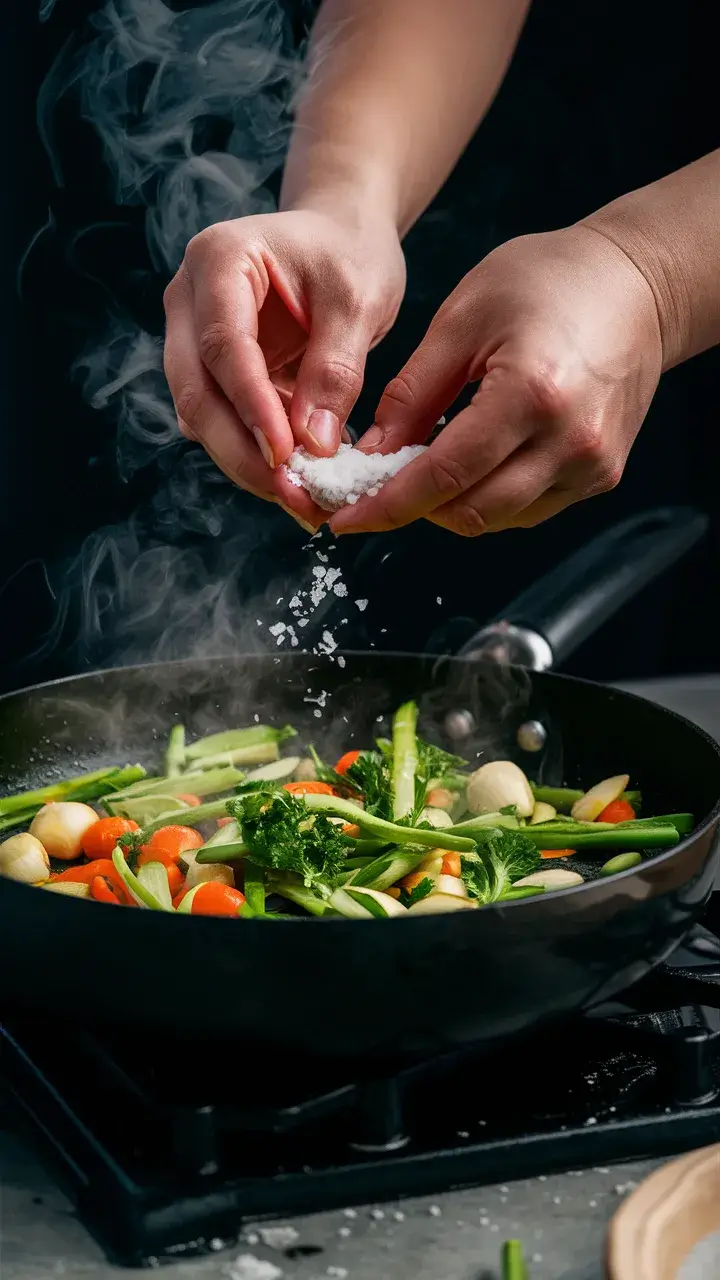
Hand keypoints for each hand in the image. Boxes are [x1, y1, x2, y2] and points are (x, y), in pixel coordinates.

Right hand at [163, 208, 405, 529]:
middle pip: (197, 390)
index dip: (250, 405)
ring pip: (202, 417)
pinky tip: (295, 485)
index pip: (223, 344)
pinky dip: (255, 458)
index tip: (285, 456)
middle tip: (293, 497)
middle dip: (242, 452)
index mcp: (219, 260)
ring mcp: (190, 338)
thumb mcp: (358, 300)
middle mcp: (188, 299)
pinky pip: (222, 423)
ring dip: (247, 465)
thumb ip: (335, 369)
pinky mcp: (210, 374)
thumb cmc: (349, 253)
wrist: (341, 237)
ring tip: (302, 502)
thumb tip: (315, 445)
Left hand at [329, 224, 662, 535]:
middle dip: (412, 509)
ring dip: (449, 505)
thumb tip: (369, 456)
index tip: (343, 518)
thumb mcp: (462, 319)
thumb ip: (412, 394)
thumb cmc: (550, 281)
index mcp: (531, 394)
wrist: (638, 284)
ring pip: (498, 519)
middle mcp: (570, 442)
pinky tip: (469, 462)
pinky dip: (487, 497)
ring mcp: (592, 464)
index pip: (444, 476)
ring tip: (420, 467)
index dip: (386, 505)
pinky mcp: (602, 474)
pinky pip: (529, 509)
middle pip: (470, 513)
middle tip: (372, 489)